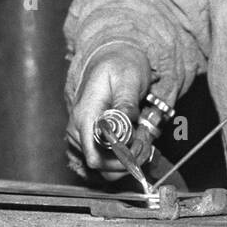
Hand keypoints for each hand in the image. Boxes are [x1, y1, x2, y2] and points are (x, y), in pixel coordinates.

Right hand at [65, 44, 151, 179]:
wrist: (113, 58)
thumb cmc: (120, 65)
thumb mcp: (128, 79)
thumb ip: (126, 104)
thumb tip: (124, 128)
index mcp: (85, 116)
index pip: (95, 157)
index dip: (121, 159)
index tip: (140, 144)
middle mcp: (79, 132)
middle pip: (104, 167)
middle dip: (131, 158)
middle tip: (147, 139)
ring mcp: (84, 138)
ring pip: (108, 168)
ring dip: (131, 158)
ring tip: (145, 137)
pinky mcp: (93, 141)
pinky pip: (110, 161)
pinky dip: (128, 156)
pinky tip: (139, 139)